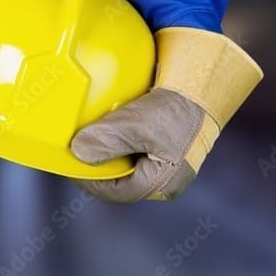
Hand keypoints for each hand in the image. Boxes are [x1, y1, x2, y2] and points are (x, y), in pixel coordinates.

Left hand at [71, 27, 262, 202]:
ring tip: (94, 134)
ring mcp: (169, 163)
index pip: (115, 191)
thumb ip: (106, 140)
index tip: (72, 162)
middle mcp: (166, 179)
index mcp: (161, 184)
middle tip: (80, 147)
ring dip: (111, 149)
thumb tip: (78, 152)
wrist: (204, 84)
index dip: (89, 179)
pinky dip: (123, 138)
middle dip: (100, 164)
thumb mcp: (136, 124)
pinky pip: (138, 147)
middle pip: (121, 178)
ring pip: (129, 162)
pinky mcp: (169, 145)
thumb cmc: (176, 109)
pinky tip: (112, 123)